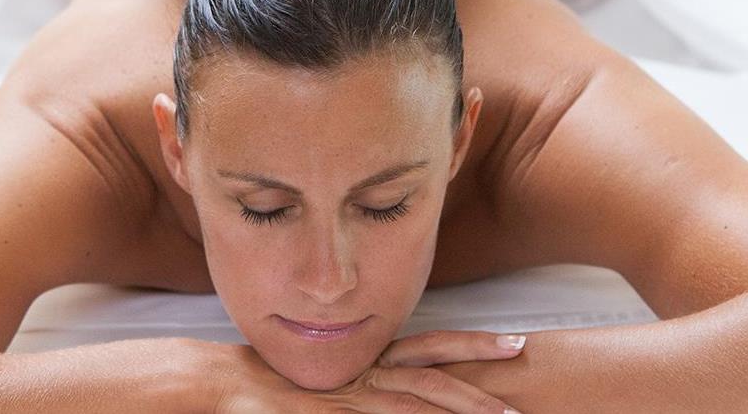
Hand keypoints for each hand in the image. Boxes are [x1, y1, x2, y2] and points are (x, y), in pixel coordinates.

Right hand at [212, 330, 528, 413]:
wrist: (222, 386)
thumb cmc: (272, 387)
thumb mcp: (330, 385)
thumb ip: (361, 386)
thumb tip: (389, 388)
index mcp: (372, 359)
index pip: (433, 348)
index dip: (474, 344)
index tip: (516, 341)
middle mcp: (368, 373)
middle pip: (436, 371)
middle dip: (482, 378)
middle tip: (524, 380)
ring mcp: (351, 397)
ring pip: (415, 403)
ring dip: (460, 412)